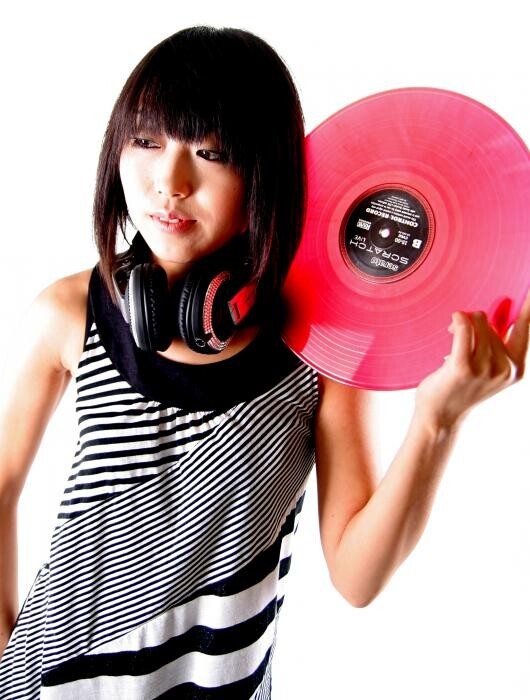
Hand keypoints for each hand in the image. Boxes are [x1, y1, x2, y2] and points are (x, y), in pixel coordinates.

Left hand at [415, 288, 529, 428]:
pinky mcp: (464, 367)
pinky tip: (454, 320)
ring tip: (451, 336)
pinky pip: (464, 329)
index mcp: (516, 367)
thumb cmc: (460, 388)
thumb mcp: (487, 367)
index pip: (527, 326)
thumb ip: (496, 341)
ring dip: (462, 322)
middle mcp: (506, 368)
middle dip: (475, 321)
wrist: (440, 417)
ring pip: (478, 323)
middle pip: (492, 321)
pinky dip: (458, 320)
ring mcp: (486, 369)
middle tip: (459, 333)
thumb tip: (498, 308)